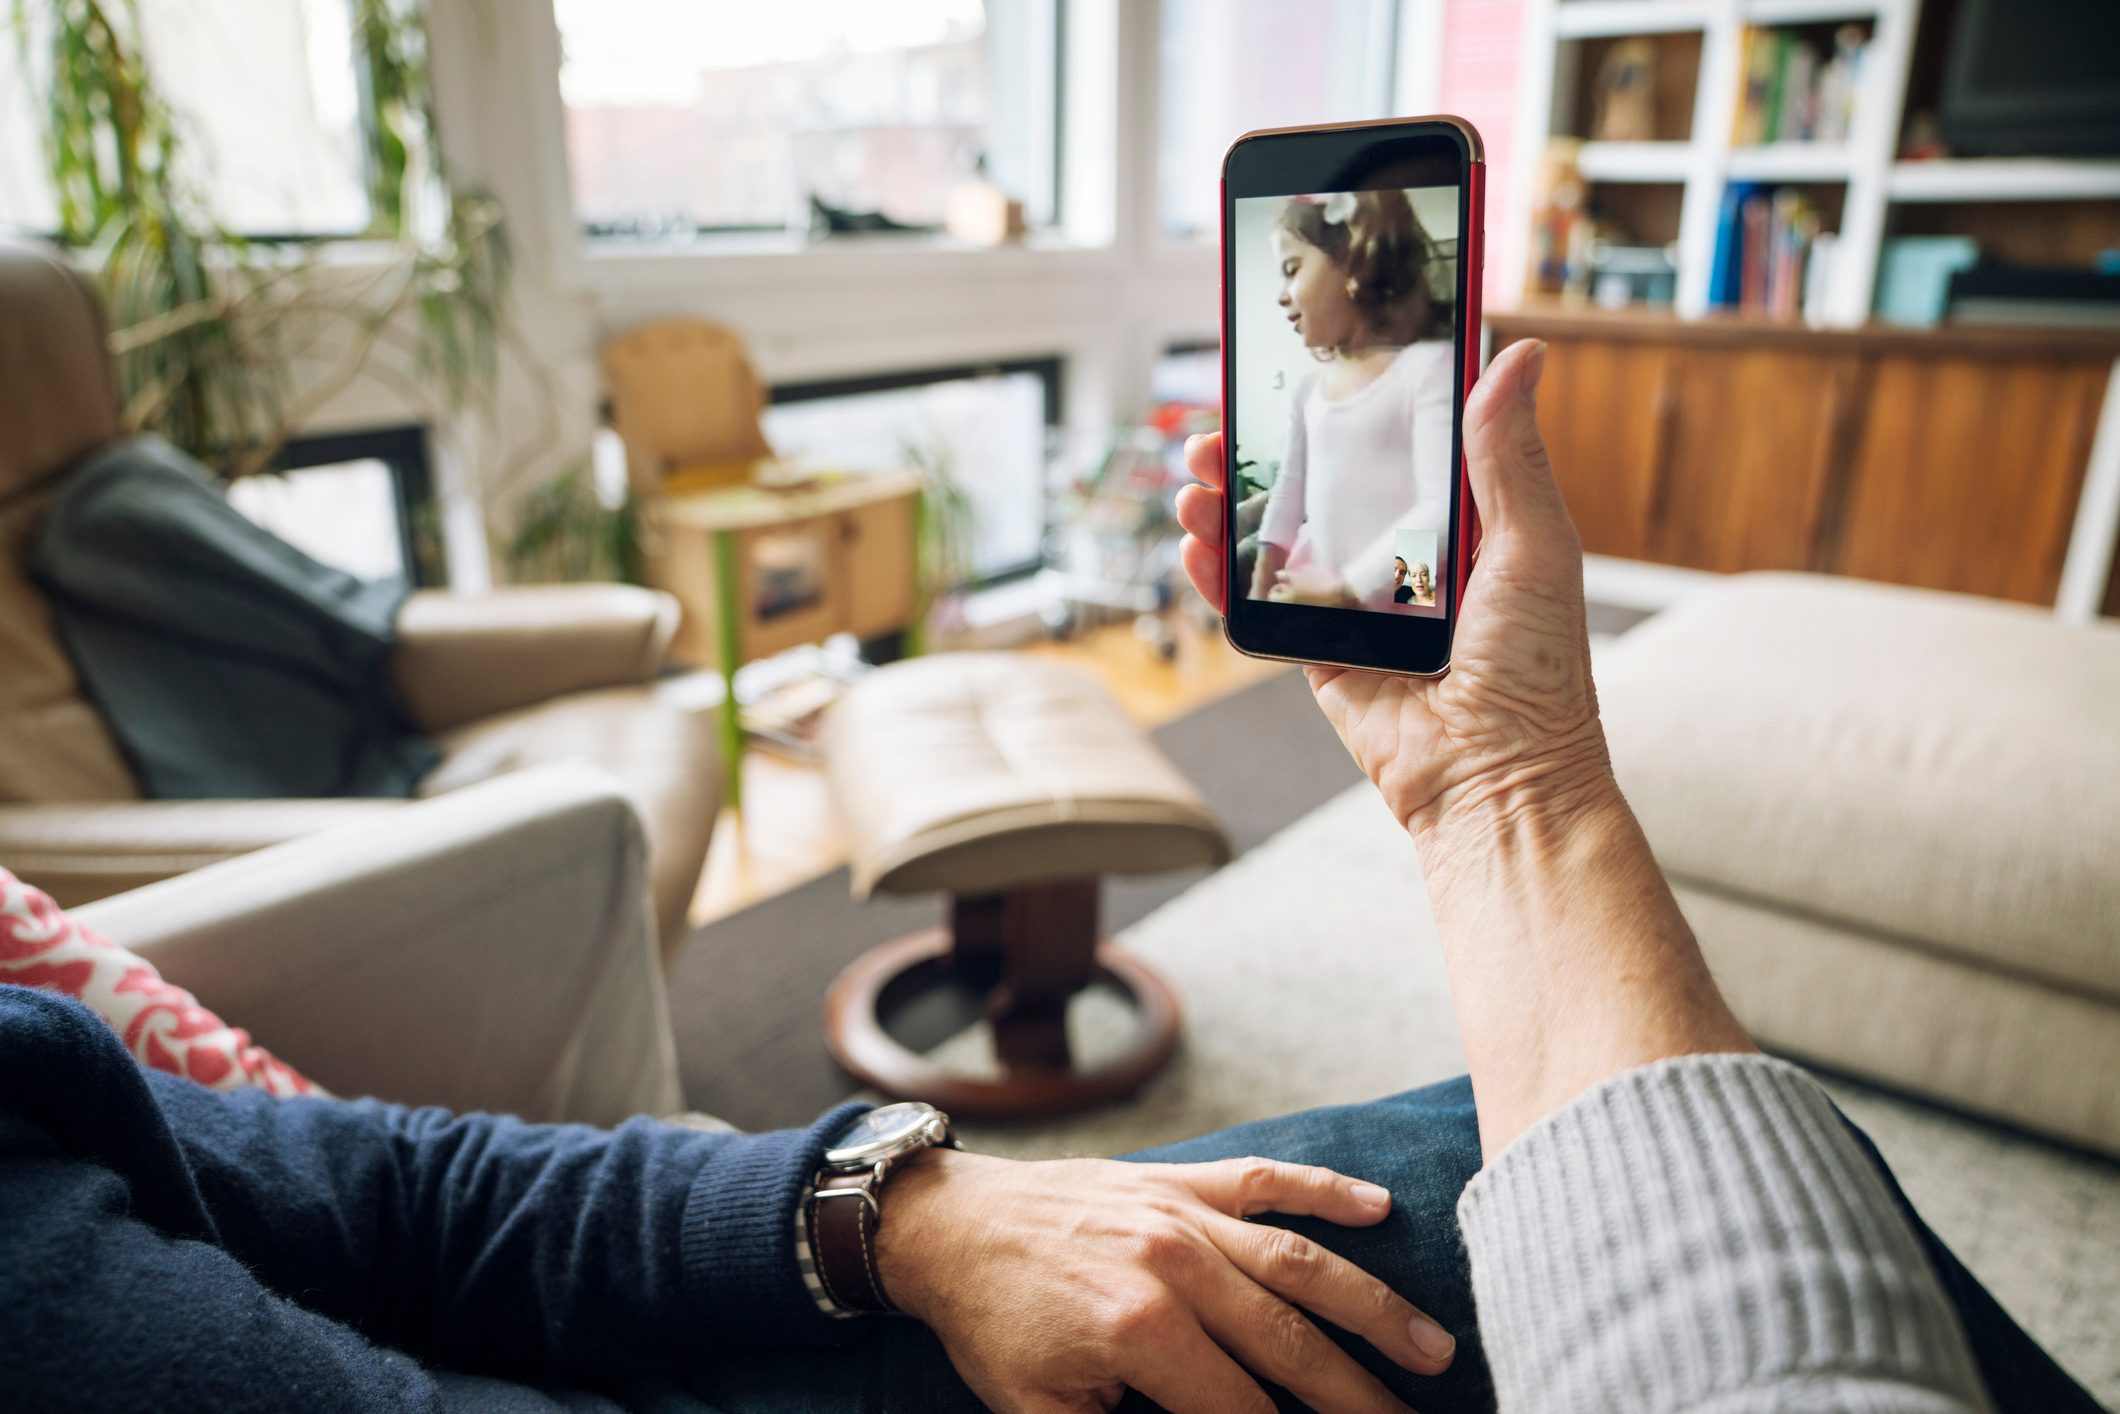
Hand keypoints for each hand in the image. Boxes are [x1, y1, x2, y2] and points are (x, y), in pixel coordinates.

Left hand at [875, 1147, 1454, 1413]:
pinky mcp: (1179, 1179)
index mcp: (1140, 1330)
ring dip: (1373, 1305)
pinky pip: (1265, 1182)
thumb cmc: (991, 1328)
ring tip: (1434, 1347)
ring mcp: (1182, 1212)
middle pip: (1293, 1344)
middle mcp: (1175, 1263)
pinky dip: (1324, 1190)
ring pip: (1301, 1262)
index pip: (1246, 1411)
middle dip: (1359, 1395)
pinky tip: (1381, 1207)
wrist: (948, 1226)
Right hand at [1181, 339, 1752, 1154]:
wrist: (1499, 784)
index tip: (1298, 366)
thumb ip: (1505, 455)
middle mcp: (1405, 562)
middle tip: (1221, 421)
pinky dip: (1219, 575)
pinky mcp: (1320, 659)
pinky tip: (1194, 543)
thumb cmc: (1536, 673)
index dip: (1343, 406)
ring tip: (1195, 474)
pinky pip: (1261, 610)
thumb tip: (1520, 353)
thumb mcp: (1534, 546)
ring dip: (1228, 505)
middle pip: (1319, 487)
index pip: (1393, 446)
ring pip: (1278, 541)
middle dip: (1263, 452)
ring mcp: (1357, 610)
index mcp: (1462, 526)